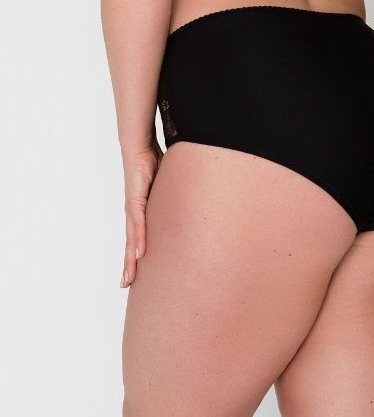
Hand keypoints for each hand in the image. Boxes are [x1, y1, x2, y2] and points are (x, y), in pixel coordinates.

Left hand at [120, 138, 163, 287]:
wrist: (139, 146)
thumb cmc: (151, 161)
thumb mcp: (166, 184)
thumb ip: (173, 194)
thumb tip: (190, 197)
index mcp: (141, 211)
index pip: (138, 238)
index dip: (136, 256)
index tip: (135, 273)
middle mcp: (134, 212)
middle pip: (131, 244)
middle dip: (129, 265)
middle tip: (126, 285)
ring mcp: (133, 207)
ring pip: (131, 239)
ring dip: (130, 259)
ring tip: (129, 278)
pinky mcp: (135, 200)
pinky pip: (137, 223)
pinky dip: (137, 238)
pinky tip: (138, 253)